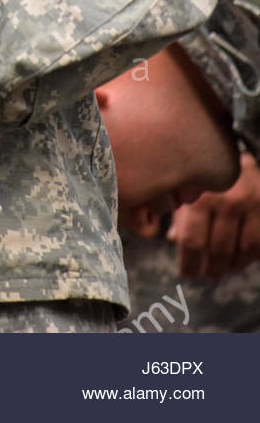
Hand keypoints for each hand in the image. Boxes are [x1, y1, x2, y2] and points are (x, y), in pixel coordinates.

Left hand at [168, 152, 259, 278]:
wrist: (242, 148)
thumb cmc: (206, 168)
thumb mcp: (188, 183)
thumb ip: (180, 209)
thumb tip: (172, 238)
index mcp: (200, 195)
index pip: (192, 241)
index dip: (188, 262)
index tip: (186, 273)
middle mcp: (226, 202)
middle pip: (215, 250)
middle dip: (208, 268)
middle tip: (204, 275)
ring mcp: (250, 206)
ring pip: (239, 251)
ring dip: (228, 266)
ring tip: (220, 270)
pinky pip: (256, 245)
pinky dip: (247, 258)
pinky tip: (238, 261)